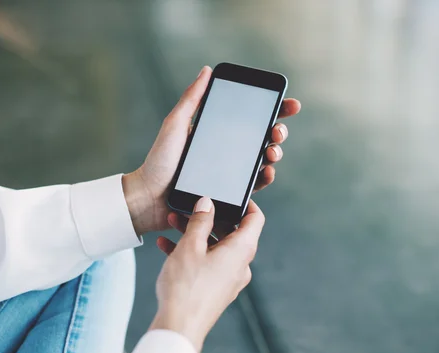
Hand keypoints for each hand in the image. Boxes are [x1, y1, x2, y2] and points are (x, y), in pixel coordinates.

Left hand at [123, 66, 300, 234]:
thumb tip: (207, 70)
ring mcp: (229, 172)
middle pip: (262, 138)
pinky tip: (267, 172)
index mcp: (216, 131)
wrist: (150, 197)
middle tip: (277, 131)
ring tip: (272, 151)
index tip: (289, 103)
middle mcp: (226, 150)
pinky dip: (264, 178)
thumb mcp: (175, 124)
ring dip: (275, 153)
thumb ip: (192, 99)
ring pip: (262, 160)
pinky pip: (252, 185)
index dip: (273, 110)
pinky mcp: (229, 192)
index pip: (249, 117)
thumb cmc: (159, 160)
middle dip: (278, 131)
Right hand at [149, 197, 264, 352]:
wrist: (178, 328)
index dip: (246, 204)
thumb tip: (207, 203)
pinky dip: (192, 252)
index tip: (230, 195)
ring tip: (172, 224)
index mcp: (242, 251)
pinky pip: (208, 263)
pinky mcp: (216, 290)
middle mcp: (240, 265)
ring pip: (216, 247)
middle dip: (209, 218)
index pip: (256, 219)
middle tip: (189, 208)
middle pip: (232, 232)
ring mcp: (229, 279)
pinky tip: (167, 246)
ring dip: (196, 234)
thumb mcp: (191, 246)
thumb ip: (200, 220)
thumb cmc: (186, 288)